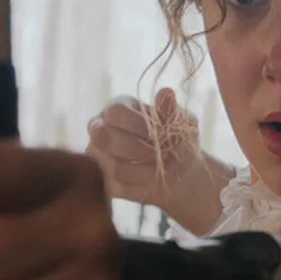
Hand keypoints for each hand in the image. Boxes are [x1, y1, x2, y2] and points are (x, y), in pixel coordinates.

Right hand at [86, 88, 232, 235]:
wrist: (180, 175)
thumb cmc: (178, 142)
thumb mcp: (182, 124)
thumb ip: (171, 110)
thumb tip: (166, 93)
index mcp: (118, 107)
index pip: (115, 111)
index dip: (136, 124)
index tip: (158, 135)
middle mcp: (101, 128)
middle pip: (102, 136)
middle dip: (134, 148)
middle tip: (157, 155)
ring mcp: (98, 156)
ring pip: (111, 165)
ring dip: (143, 170)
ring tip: (159, 168)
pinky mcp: (102, 180)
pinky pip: (115, 186)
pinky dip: (139, 186)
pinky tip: (151, 180)